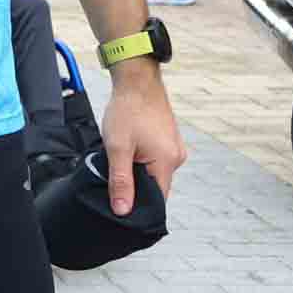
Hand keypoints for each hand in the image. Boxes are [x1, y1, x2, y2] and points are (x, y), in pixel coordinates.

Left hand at [100, 60, 185, 215]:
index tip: (119, 203)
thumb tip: (122, 210)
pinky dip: (141, 160)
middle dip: (134, 185)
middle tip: (115, 171)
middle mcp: (176, 158)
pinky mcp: (169, 141)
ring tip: (122, 155)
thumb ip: (121, 181)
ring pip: (153, 173)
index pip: (156, 200)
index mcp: (167, 162)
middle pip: (154, 187)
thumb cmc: (127, 110)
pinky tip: (130, 148)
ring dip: (136, 170)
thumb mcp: (117, 148)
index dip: (137, 206)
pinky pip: (155, 160)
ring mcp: (174, 148)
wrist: (137, 81)